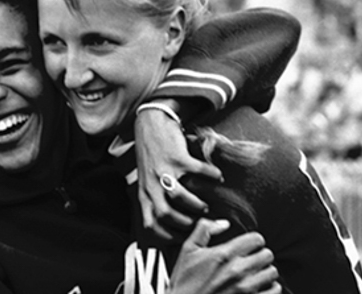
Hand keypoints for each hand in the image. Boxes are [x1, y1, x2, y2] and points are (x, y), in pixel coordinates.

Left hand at [135, 107, 222, 240]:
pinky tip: (217, 176)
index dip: (167, 236)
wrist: (150, 124)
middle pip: (165, 214)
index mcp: (144, 193)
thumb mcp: (146, 180)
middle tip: (198, 222)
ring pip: (179, 196)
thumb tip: (171, 222)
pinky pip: (198, 171)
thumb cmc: (152, 155)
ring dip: (196, 204)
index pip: (150, 224)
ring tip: (205, 205)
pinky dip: (211, 175)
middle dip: (185, 223)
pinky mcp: (177, 157)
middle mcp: (151, 184)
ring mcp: (164, 171)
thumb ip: (155, 198)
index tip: (184, 237)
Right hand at [170, 219, 279, 293]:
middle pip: (267, 255)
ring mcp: (246, 288)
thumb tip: (225, 223)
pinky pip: (275, 290)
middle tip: (250, 261)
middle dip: (259, 256)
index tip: (247, 247)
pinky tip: (259, 288)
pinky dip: (269, 288)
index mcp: (223, 255)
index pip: (256, 239)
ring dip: (265, 273)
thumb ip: (204, 230)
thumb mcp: (187, 251)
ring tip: (254, 275)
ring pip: (272, 272)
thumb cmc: (184, 283)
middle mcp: (237, 271)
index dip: (252, 241)